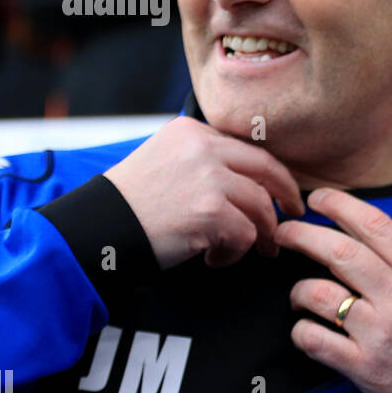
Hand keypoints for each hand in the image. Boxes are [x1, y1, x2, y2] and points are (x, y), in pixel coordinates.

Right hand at [104, 116, 304, 269]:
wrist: (97, 229)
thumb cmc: (131, 204)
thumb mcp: (164, 160)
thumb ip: (203, 159)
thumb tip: (251, 179)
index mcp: (192, 132)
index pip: (248, 150)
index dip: (270, 174)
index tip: (279, 191)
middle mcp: (203, 148)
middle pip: (268, 169)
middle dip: (288, 195)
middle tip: (295, 214)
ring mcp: (209, 178)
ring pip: (261, 207)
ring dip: (261, 234)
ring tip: (255, 250)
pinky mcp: (211, 212)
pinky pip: (246, 236)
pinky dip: (234, 254)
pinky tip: (212, 260)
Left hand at [278, 188, 391, 392]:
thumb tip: (364, 237)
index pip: (377, 225)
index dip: (342, 205)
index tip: (319, 198)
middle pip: (340, 251)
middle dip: (303, 235)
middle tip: (284, 232)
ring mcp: (380, 333)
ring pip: (319, 293)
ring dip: (299, 289)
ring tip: (298, 294)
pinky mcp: (364, 367)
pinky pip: (313, 338)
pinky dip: (301, 331)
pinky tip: (306, 330)